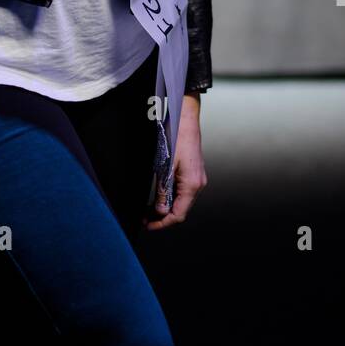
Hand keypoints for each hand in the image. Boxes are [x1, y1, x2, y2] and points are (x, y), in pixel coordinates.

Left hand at [142, 94, 206, 231]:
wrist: (185, 119)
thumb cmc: (176, 138)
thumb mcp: (165, 166)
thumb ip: (163, 190)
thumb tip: (161, 211)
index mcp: (192, 185)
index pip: (178, 214)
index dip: (163, 223)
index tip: (149, 226)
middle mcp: (198, 185)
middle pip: (181, 210)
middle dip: (162, 217)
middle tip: (145, 219)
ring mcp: (198, 179)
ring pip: (182, 202)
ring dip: (166, 208)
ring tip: (149, 210)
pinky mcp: (194, 174)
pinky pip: (183, 192)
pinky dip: (171, 198)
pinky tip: (160, 197)